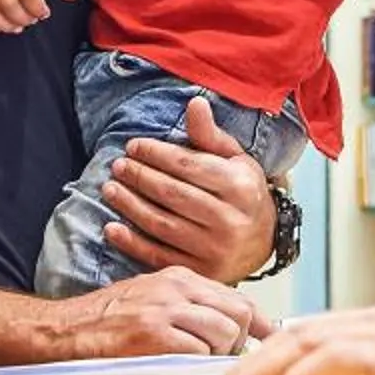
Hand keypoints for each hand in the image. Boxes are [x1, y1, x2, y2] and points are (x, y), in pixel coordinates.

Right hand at [43, 265, 274, 358]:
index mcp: (178, 277)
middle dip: (239, 342)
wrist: (62, 331)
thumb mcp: (152, 298)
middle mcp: (176, 289)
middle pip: (238, 314)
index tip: (271, 339)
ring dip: (217, 357)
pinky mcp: (152, 336)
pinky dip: (196, 367)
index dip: (260, 323)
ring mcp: (164, 311)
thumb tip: (231, 329)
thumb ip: (189, 308)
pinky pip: (198, 353)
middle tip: (220, 359)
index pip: (237, 296)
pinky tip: (178, 369)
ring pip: (223, 334)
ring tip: (194, 364)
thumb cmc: (105, 322)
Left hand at [105, 94, 275, 282]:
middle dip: (139, 177)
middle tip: (118, 166)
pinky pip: (158, 256)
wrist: (264, 243)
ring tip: (110, 189)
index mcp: (239, 186)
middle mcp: (229, 219)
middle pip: (171, 194)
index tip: (133, 146)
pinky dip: (131, 242)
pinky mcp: (201, 272)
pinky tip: (112, 228)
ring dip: (130, 205)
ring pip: (161, 224)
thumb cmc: (244, 194)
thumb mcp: (236, 161)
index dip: (156, 154)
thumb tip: (194, 102)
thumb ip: (211, 135)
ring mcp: (214, 249)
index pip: (188, 166)